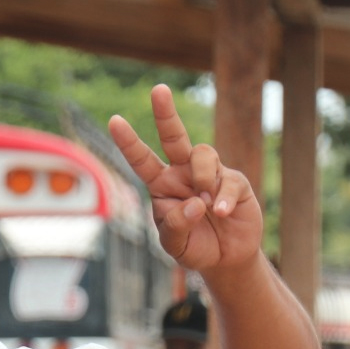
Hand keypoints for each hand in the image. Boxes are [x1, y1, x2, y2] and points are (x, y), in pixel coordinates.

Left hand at [108, 84, 264, 274]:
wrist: (225, 258)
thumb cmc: (193, 246)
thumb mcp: (174, 244)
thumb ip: (177, 225)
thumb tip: (196, 201)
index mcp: (160, 185)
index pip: (141, 160)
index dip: (129, 142)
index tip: (114, 120)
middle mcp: (182, 173)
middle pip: (173, 136)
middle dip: (165, 113)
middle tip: (158, 90)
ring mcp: (209, 174)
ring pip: (202, 153)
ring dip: (201, 176)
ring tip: (205, 202)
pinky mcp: (235, 181)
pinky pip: (228, 179)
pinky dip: (223, 197)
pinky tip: (222, 213)